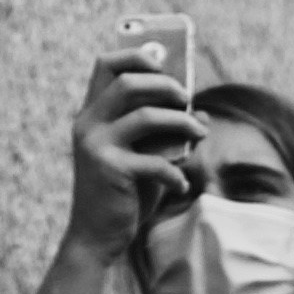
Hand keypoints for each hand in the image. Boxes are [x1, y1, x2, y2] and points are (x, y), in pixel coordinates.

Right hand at [60, 40, 202, 267]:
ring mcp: (97, 145)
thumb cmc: (122, 194)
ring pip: (145, 115)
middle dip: (165, 84)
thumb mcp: (143, 158)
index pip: (105, 63)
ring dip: (181, 121)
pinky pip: (154, 161)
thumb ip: (165, 135)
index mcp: (91, 113)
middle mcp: (89, 123)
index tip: (163, 64)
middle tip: (187, 98)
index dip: (135, 55)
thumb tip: (204, 116)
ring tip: (199, 134)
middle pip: (128, 81)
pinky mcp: (110, 170)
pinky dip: (175, 171)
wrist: (95, 238)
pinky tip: (182, 185)